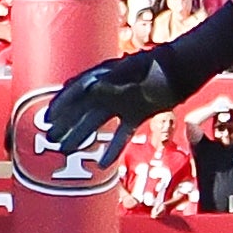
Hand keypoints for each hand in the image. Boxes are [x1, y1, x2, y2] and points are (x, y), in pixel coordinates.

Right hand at [40, 48, 180, 153]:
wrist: (185, 68)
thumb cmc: (159, 67)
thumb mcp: (134, 71)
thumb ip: (112, 80)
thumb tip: (89, 88)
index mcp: (104, 76)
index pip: (76, 91)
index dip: (60, 104)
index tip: (47, 119)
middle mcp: (109, 91)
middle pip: (82, 110)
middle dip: (65, 124)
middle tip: (50, 140)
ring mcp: (123, 104)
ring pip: (96, 123)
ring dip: (81, 136)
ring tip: (65, 151)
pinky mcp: (138, 114)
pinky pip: (121, 134)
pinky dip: (112, 149)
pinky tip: (102, 165)